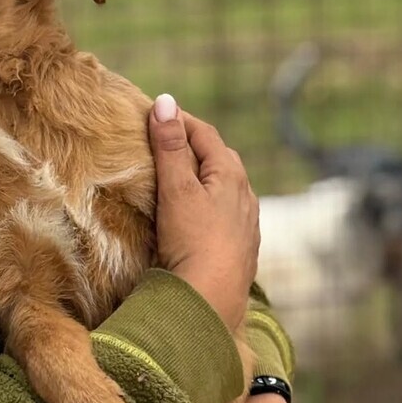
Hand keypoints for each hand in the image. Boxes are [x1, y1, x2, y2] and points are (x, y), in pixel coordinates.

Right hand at [148, 95, 259, 330]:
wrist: (212, 300)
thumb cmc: (194, 240)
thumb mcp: (177, 189)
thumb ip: (170, 147)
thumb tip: (164, 102)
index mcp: (231, 174)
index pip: (205, 134)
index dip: (180, 120)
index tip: (157, 113)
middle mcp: (245, 196)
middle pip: (218, 159)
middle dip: (193, 147)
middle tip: (165, 142)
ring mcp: (245, 224)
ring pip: (223, 189)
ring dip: (201, 178)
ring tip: (178, 179)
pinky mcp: (239, 249)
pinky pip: (222, 215)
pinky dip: (205, 206)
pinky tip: (195, 218)